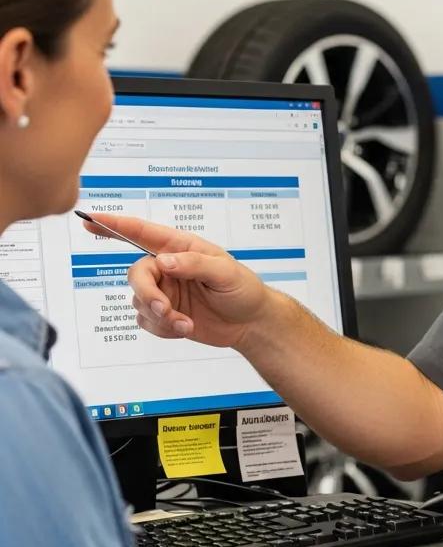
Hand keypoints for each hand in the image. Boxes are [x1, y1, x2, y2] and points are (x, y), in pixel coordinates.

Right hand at [82, 214, 270, 347]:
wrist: (250, 323)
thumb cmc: (243, 290)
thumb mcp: (226, 272)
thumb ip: (195, 264)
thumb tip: (164, 261)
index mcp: (181, 247)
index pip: (142, 232)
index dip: (114, 224)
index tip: (89, 218)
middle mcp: (168, 267)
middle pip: (136, 274)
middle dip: (148, 294)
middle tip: (166, 310)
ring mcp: (164, 291)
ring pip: (139, 301)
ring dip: (160, 316)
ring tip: (187, 322)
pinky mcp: (163, 314)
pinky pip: (146, 322)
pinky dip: (163, 328)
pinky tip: (186, 327)